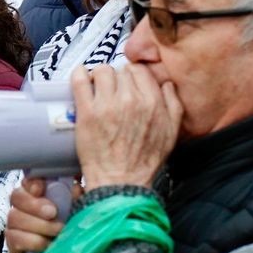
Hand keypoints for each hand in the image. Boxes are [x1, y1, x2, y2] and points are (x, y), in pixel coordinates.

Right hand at [6, 176, 70, 252]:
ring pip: (14, 217)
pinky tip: (47, 245)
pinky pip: (14, 238)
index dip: (32, 182)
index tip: (41, 189)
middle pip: (16, 196)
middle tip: (53, 213)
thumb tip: (75, 189)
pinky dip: (33, 241)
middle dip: (35, 205)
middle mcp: (23, 207)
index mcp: (40, 195)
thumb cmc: (71, 232)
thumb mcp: (78, 212)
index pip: (28, 181)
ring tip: (58, 232)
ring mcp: (15, 225)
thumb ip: (76, 199)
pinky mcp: (12, 244)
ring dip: (39, 225)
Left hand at [72, 63, 181, 188]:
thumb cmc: (144, 161)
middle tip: (112, 91)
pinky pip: (80, 80)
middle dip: (116, 78)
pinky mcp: (87, 112)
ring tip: (97, 89)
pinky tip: (81, 77)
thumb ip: (173, 104)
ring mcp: (107, 105)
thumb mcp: (171, 133)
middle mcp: (131, 100)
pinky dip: (79, 74)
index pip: (139, 70)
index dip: (132, 75)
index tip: (126, 83)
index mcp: (152, 102)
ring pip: (101, 71)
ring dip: (99, 77)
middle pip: (120, 70)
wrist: (121, 182)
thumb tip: (167, 84)